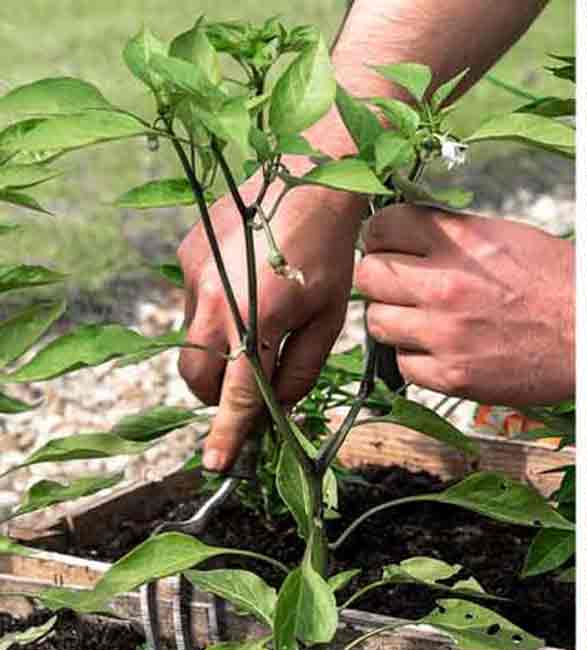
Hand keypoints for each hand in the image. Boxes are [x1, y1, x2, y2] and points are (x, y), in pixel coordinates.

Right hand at [177, 183, 361, 471]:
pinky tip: (248, 286)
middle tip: (252, 388)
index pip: (236, 395)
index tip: (216, 465)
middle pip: (197, 377)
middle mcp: (213, 300)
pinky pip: (192, 303)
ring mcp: (193, 275)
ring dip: (218, 351)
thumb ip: (301, 369)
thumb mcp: (330, 319)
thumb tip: (278, 404)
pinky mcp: (186, 253)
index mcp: (256, 320)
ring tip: (259, 321)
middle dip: (218, 395)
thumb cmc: (331, 253)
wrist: (310, 178)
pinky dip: (215, 312)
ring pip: (191, 341)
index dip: (226, 434)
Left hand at [356, 205, 573, 405]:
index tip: (392, 245)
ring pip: (376, 321)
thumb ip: (456, 234)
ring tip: (419, 319)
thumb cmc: (560, 286)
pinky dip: (415, 357)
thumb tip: (414, 234)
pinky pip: (403, 364)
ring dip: (393, 319)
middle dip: (381, 277)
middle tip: (400, 284)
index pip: (382, 225)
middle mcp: (446, 284)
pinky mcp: (452, 375)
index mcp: (461, 241)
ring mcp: (445, 333)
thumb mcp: (510, 238)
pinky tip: (439, 349)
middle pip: (368, 274)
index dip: (383, 235)